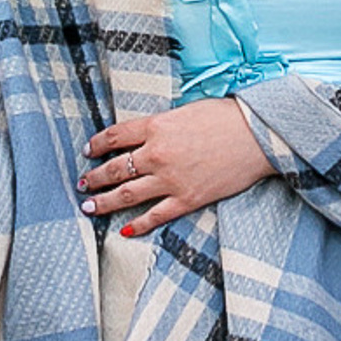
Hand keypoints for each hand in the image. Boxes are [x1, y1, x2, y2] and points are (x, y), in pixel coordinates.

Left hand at [79, 98, 272, 236]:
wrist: (257, 135)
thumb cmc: (226, 117)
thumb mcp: (186, 110)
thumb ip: (161, 124)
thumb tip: (145, 135)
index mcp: (156, 126)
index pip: (114, 136)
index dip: (97, 144)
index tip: (88, 150)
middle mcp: (156, 154)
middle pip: (114, 168)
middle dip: (94, 177)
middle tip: (83, 183)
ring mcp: (170, 179)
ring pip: (127, 194)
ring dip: (104, 201)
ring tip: (89, 206)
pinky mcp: (187, 199)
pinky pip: (155, 216)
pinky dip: (138, 225)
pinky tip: (124, 229)